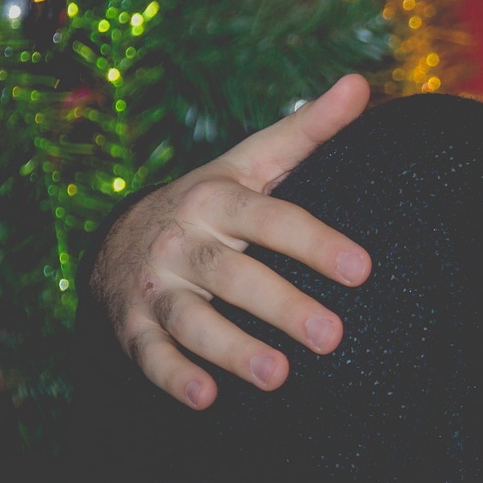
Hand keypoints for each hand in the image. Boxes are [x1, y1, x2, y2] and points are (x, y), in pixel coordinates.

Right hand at [92, 74, 373, 408]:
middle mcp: (183, 242)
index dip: (315, 244)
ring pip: (192, 321)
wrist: (119, 238)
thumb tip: (362, 83)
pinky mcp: (133, 328)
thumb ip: (308, 130)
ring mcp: (155, 287)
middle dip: (283, 307)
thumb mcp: (252, 161)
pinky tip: (206, 399)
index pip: (273, 219)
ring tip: (279, 377)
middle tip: (334, 337)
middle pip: (234, 275)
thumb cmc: (210, 201)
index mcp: (217, 199)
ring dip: (233, 351)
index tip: (362, 270)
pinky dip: (174, 378)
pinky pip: (151, 356)